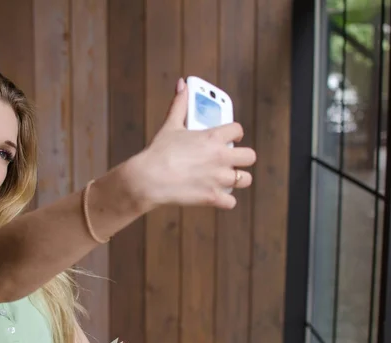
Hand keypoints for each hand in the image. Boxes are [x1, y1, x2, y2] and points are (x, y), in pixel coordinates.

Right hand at [131, 78, 255, 209]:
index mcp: (214, 137)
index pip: (238, 130)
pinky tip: (216, 196)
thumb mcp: (170, 125)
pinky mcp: (213, 197)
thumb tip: (181, 84)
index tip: (229, 138)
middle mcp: (222, 157)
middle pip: (250, 156)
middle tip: (231, 159)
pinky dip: (225, 200)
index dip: (234, 134)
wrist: (148, 179)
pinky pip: (231, 201)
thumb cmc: (158, 152)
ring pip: (246, 180)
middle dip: (243, 157)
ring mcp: (219, 178)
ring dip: (238, 179)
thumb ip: (179, 104)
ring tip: (226, 178)